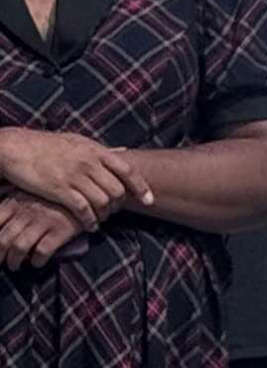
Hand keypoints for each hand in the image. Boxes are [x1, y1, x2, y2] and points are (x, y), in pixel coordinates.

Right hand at [0, 127, 142, 226]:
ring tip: (101, 219)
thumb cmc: (46, 145)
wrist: (14, 147)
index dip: (142, 187)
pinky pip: (83, 210)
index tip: (150, 201)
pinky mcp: (59, 189)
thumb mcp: (77, 141)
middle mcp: (89, 163)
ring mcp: (74, 176)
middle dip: (119, 204)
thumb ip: (100, 149)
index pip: (128, 170)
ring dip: (105, 215)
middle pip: (117, 190)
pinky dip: (90, 221)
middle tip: (114, 211)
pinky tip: (90, 226)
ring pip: (103, 201)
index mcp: (96, 151)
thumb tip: (123, 151)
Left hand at [0, 196, 81, 267]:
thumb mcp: (29, 192)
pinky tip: (37, 263)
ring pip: (19, 247)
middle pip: (3, 240)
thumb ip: (11, 202)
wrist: (88, 194)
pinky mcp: (61, 230)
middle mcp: (27, 212)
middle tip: (0, 262)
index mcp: (15, 202)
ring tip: (14, 266)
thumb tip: (0, 220)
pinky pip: (42, 251)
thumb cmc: (53, 196)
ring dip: (14, 261)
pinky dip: (37, 261)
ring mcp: (44, 221)